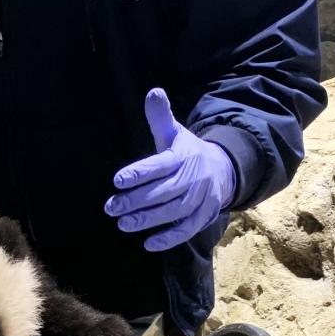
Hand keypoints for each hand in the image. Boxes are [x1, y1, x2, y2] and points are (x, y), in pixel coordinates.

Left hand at [104, 88, 235, 251]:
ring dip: (148, 220)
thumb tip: (153, 92)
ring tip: (123, 224)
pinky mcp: (204, 216)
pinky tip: (148, 244)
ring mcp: (200, 198)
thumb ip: (160, 117)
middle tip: (110, 207)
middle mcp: (193, 177)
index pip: (160, 164)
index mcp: (183, 156)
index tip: (117, 180)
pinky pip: (187, 229)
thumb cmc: (187, 152)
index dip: (139, 172)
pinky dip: (169, 238)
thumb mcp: (174, 132)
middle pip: (164, 191)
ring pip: (174, 211)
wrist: (224, 169)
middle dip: (136, 200)